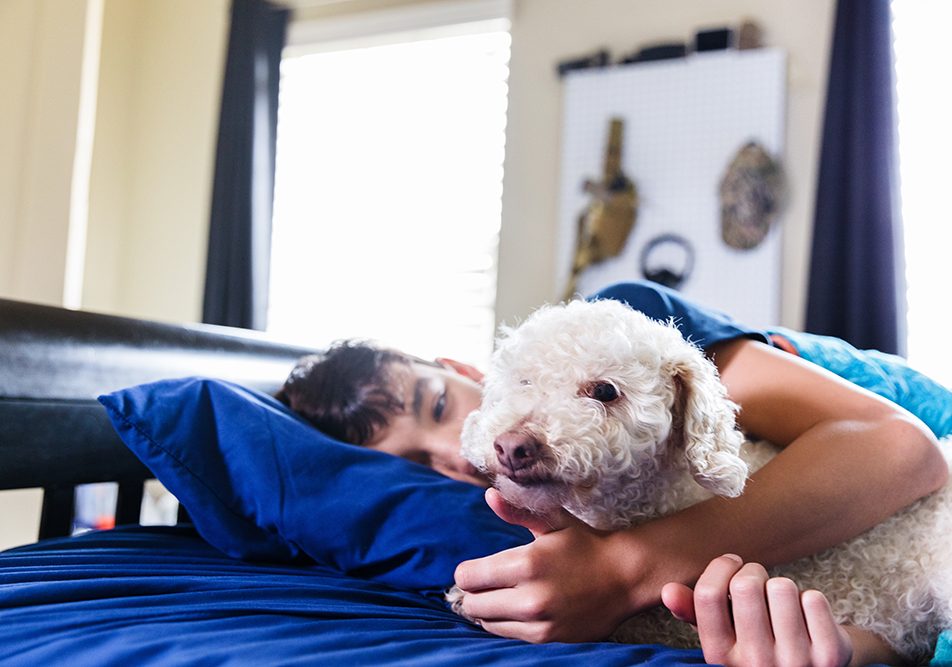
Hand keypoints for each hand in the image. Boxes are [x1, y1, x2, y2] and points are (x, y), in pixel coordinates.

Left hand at [452, 488, 644, 642]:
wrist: (625, 577)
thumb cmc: (585, 544)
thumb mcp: (553, 521)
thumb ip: (517, 510)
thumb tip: (489, 495)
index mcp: (527, 563)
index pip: (467, 577)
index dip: (469, 571)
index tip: (479, 568)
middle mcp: (530, 597)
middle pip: (471, 603)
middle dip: (476, 591)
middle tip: (493, 582)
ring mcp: (539, 623)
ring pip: (486, 622)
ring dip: (490, 609)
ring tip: (508, 595)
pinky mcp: (548, 640)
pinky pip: (506, 636)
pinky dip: (506, 623)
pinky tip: (521, 610)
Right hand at [661, 555, 852, 666]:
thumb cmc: (759, 642)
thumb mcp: (723, 631)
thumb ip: (693, 610)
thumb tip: (667, 590)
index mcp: (720, 656)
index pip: (708, 595)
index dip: (720, 567)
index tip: (731, 563)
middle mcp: (754, 664)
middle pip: (746, 586)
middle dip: (754, 572)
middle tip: (759, 582)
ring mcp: (794, 663)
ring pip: (782, 588)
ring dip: (783, 587)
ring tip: (782, 603)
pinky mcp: (829, 656)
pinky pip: (814, 599)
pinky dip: (810, 599)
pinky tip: (807, 616)